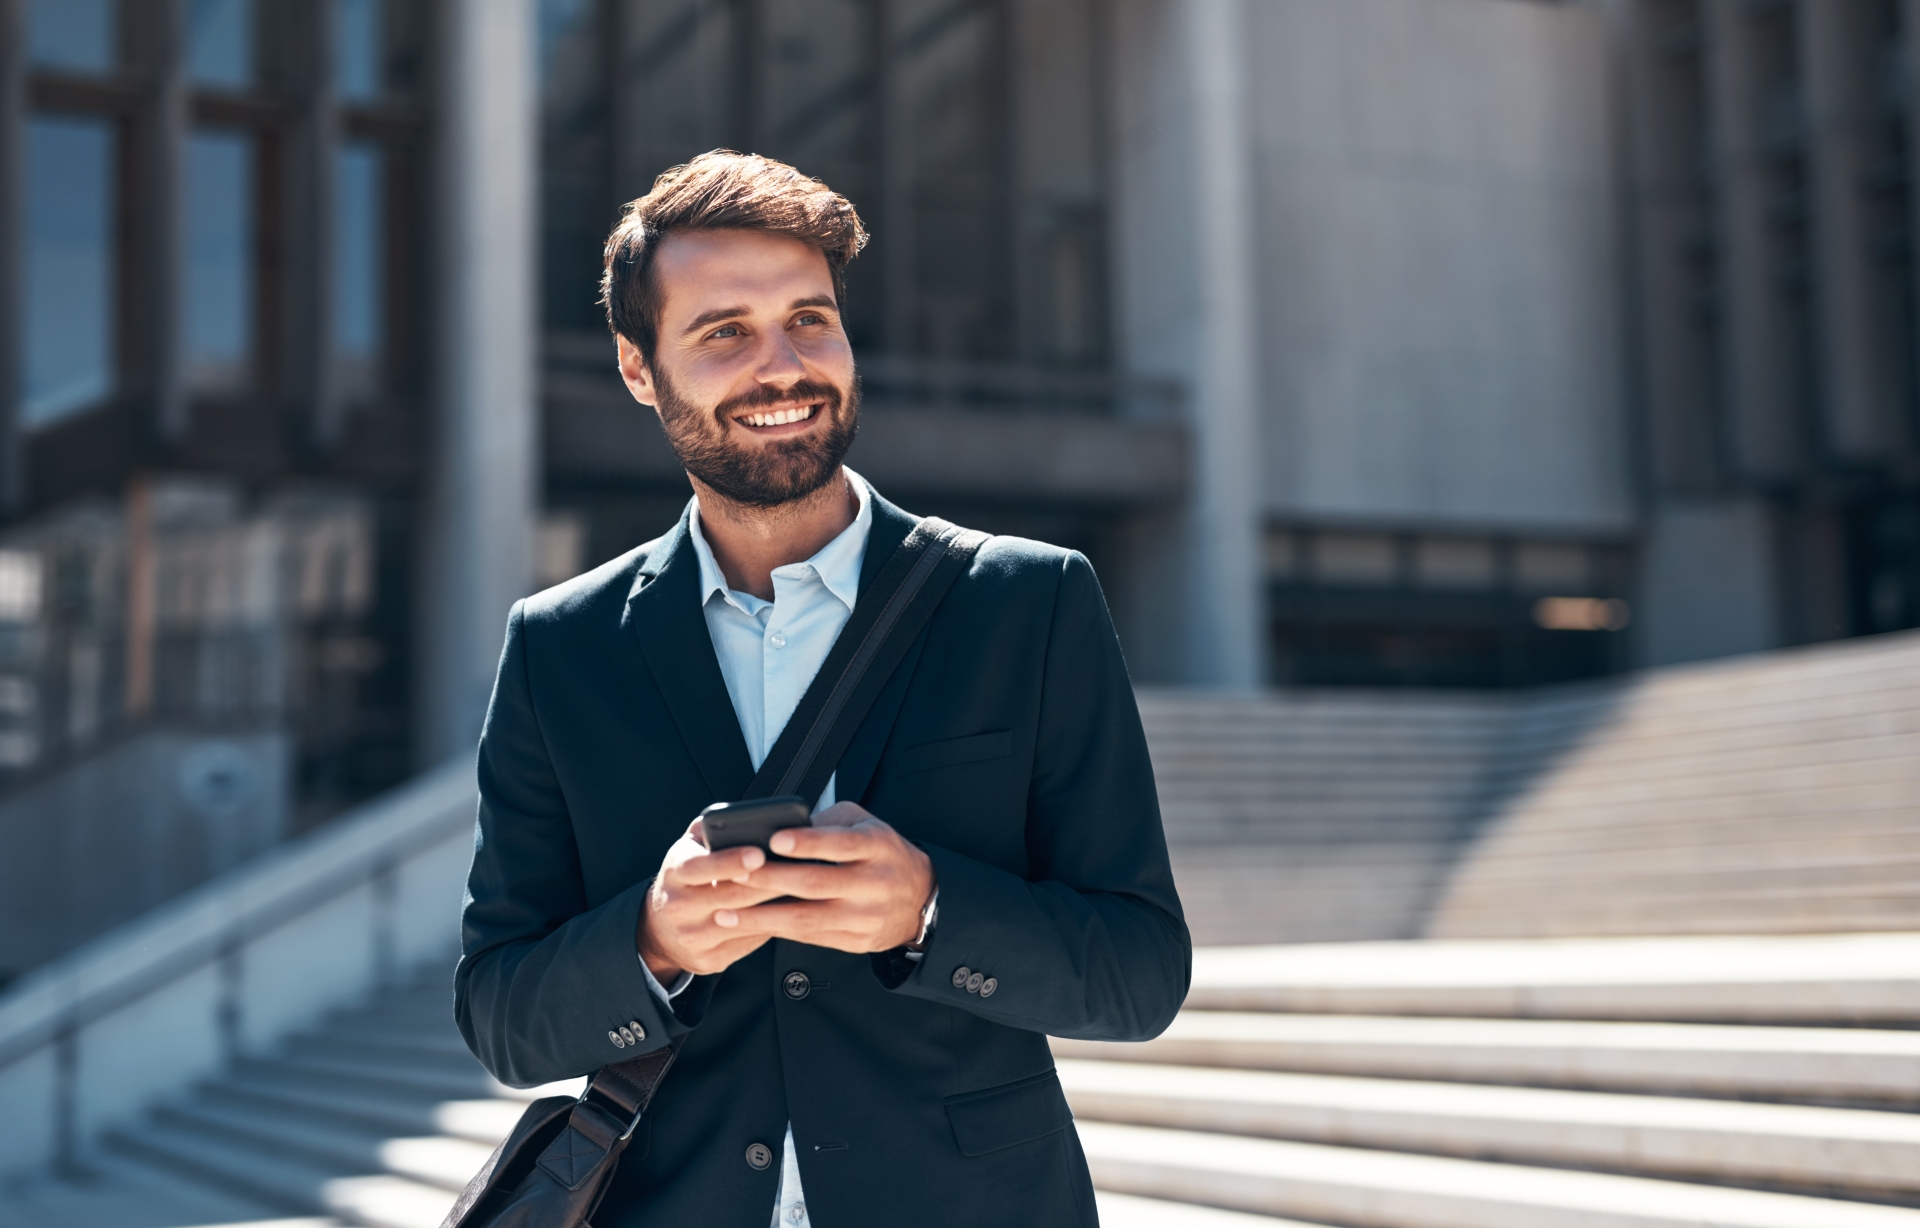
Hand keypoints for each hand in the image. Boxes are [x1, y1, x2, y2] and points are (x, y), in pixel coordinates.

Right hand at [637, 819, 787, 980]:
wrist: (659, 929)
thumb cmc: (687, 877)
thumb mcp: (690, 847)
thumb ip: (713, 828)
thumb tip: (746, 818)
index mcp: (675, 872)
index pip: (700, 866)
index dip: (730, 861)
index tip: (758, 853)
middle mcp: (678, 906)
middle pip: (730, 896)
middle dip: (767, 883)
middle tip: (799, 871)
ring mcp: (692, 937)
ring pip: (743, 922)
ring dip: (775, 907)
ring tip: (802, 891)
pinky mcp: (708, 960)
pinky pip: (748, 943)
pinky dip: (772, 927)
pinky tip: (790, 913)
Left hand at [722, 802, 934, 953]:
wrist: (921, 899)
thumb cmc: (884, 855)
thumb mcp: (868, 825)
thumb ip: (830, 822)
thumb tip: (784, 827)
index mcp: (877, 846)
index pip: (841, 844)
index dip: (808, 842)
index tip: (775, 839)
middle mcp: (873, 883)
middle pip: (816, 883)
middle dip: (770, 880)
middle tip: (734, 874)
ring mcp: (864, 916)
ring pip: (807, 918)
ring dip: (762, 916)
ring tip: (727, 912)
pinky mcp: (856, 941)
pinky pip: (810, 937)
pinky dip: (777, 931)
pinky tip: (751, 925)